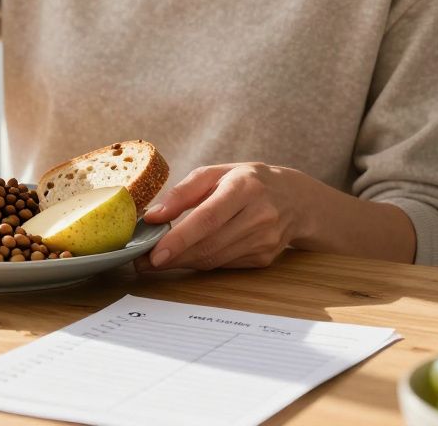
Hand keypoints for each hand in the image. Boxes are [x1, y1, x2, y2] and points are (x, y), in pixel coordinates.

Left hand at [135, 162, 314, 271]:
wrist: (296, 199)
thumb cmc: (247, 181)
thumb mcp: (216, 173)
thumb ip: (182, 192)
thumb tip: (153, 217)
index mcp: (245, 187)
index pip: (208, 218)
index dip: (179, 239)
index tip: (153, 254)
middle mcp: (260, 215)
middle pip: (209, 244)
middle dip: (172, 256)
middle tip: (141, 261)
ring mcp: (265, 240)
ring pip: (214, 259)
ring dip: (182, 262)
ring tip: (156, 260)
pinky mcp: (265, 258)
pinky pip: (224, 265)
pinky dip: (200, 263)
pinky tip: (186, 257)